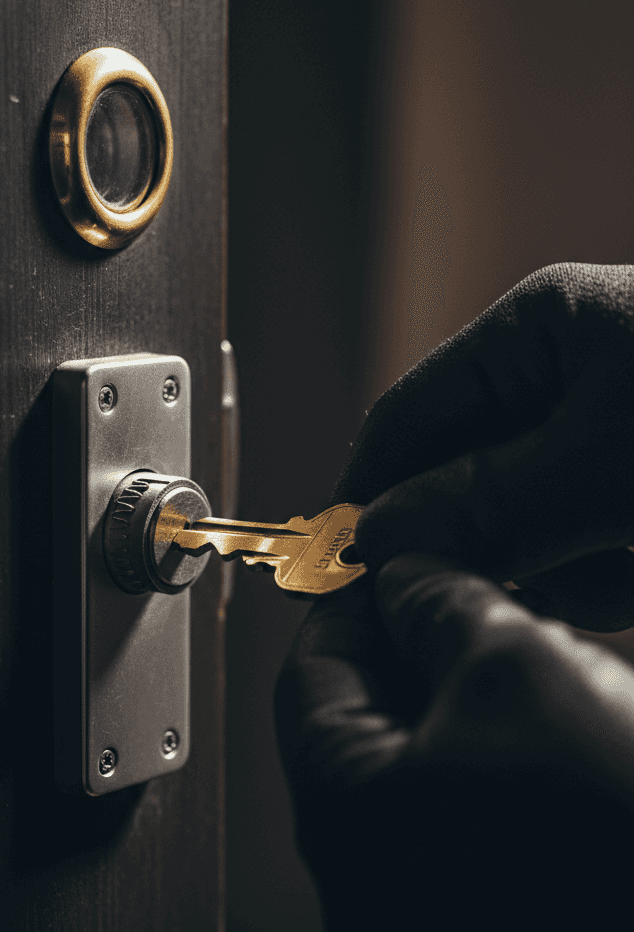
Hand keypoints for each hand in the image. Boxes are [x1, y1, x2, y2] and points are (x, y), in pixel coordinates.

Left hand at [275, 558, 633, 931]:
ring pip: (416, 810)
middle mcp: (366, 912)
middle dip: (410, 665)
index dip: (351, 607)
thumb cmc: (621, 815)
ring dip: (455, 730)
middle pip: (360, 749)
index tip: (392, 566)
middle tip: (470, 605)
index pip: (308, 683)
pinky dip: (487, 802)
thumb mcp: (521, 663)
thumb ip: (439, 606)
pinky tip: (559, 761)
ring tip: (532, 675)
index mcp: (344, 827)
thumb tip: (406, 580)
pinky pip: (462, 868)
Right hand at [334, 263, 633, 630]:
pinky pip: (593, 564)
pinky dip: (614, 582)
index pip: (407, 418)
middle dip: (487, 550)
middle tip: (490, 599)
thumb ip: (492, 501)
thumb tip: (376, 537)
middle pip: (463, 490)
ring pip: (531, 540)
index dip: (364, 494)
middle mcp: (562, 384)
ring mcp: (605, 445)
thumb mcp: (611, 455)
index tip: (328, 573)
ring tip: (628, 564)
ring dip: (573, 576)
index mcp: (537, 331)